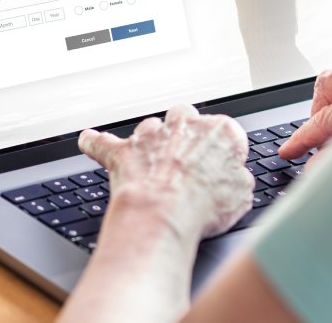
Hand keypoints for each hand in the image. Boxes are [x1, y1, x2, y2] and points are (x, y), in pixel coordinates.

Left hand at [78, 104, 252, 238]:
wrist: (164, 214)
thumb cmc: (204, 206)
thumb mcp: (242, 195)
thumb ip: (239, 179)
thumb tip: (236, 179)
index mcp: (220, 131)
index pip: (226, 133)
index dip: (224, 153)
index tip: (221, 168)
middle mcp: (185, 125)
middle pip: (186, 117)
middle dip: (186, 132)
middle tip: (187, 156)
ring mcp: (151, 136)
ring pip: (150, 126)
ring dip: (151, 141)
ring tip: (152, 162)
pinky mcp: (122, 151)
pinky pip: (102, 142)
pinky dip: (95, 143)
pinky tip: (89, 140)